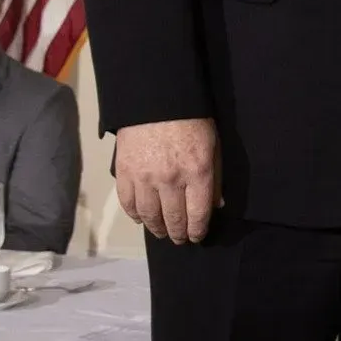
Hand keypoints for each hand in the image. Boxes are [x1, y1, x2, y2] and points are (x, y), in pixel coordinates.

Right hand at [114, 117, 220, 243]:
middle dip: (178, 234)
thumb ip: (215, 177)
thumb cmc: (192, 121)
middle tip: (180, 239)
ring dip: (157, 228)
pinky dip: (135, 215)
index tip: (197, 237)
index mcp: (197, 172)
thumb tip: (216, 206)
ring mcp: (144, 179)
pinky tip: (141, 219)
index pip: (198, 214)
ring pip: (149, 216)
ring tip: (162, 232)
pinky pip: (128, 204)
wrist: (156, 101)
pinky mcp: (124, 174)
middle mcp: (170, 180)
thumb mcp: (214, 146)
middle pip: (174, 219)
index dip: (198, 230)